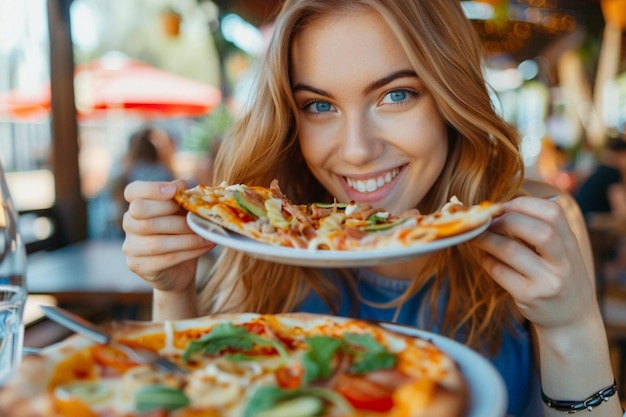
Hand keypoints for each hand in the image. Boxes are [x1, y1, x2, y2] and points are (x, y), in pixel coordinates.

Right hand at [122, 180, 215, 292]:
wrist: (180, 269)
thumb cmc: (182, 234)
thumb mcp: (184, 213)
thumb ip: (183, 199)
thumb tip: (191, 190)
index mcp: (136, 205)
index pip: (132, 191)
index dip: (151, 188)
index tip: (175, 190)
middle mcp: (128, 224)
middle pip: (141, 212)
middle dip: (171, 211)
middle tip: (194, 215)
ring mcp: (130, 247)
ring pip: (156, 241)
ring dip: (187, 237)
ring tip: (207, 234)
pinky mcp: (139, 266)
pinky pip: (166, 258)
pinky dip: (190, 251)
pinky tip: (206, 245)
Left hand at [472, 196, 598, 330]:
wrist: (572, 320)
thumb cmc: (558, 277)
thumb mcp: (560, 252)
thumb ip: (539, 231)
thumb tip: (496, 210)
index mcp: (571, 244)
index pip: (553, 213)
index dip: (523, 204)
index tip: (502, 207)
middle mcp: (564, 262)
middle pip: (537, 230)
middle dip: (504, 220)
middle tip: (486, 221)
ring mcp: (548, 281)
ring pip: (511, 250)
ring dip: (486, 239)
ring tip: (474, 236)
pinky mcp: (529, 297)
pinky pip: (500, 271)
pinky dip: (487, 260)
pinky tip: (484, 257)